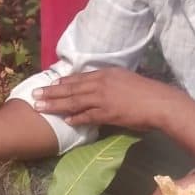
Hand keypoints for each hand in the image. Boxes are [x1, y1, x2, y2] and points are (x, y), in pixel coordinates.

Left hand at [39, 66, 168, 133]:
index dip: (63, 81)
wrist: (159, 102)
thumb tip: (101, 88)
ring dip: (55, 104)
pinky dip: (75, 118)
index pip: (79, 77)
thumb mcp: (126, 79)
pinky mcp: (107, 113)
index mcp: (106, 73)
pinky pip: (87, 116)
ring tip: (40, 107)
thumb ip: (111, 82)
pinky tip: (65, 121)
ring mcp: (103, 98)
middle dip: (51, 91)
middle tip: (35, 94)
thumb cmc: (147, 92)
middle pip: (71, 88)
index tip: (51, 83)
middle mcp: (101, 83)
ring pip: (74, 101)